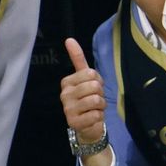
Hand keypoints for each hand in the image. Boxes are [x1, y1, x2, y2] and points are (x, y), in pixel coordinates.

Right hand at [61, 38, 110, 165]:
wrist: (87, 126)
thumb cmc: (88, 100)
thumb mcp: (85, 79)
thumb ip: (78, 59)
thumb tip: (69, 39)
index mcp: (66, 82)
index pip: (90, 73)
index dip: (98, 81)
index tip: (92, 87)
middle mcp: (64, 94)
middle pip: (94, 86)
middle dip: (101, 93)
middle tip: (95, 100)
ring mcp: (68, 108)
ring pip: (96, 99)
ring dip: (101, 105)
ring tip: (94, 109)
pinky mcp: (74, 122)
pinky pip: (96, 114)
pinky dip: (99, 116)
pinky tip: (92, 118)